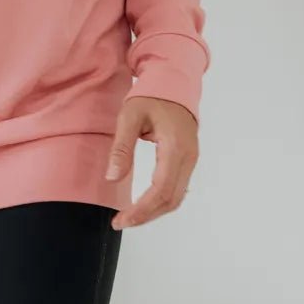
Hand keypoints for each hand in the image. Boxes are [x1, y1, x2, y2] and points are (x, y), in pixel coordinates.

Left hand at [104, 95, 198, 230]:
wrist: (173, 81)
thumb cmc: (150, 95)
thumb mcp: (129, 116)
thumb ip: (122, 147)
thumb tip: (112, 178)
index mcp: (175, 148)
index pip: (160, 190)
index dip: (141, 210)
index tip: (121, 220)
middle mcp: (188, 157)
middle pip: (171, 200)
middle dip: (146, 216)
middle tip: (121, 222)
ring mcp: (191, 159)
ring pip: (177, 197)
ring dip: (154, 211)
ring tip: (130, 217)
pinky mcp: (188, 159)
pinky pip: (178, 188)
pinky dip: (161, 201)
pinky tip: (144, 204)